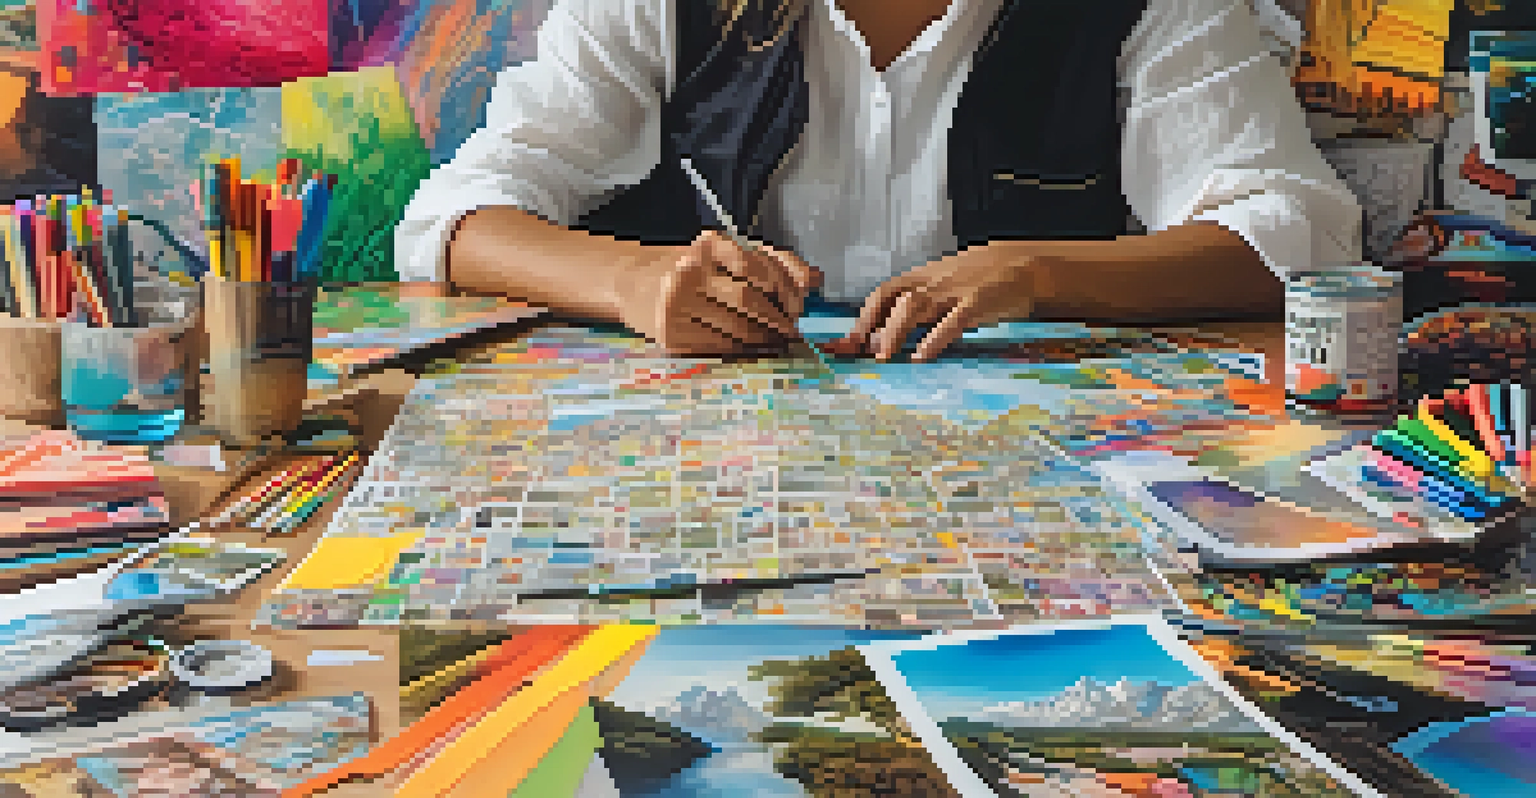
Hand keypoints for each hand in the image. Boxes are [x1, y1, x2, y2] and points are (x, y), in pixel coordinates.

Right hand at [624, 230, 821, 355]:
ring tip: (776, 339)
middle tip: (791, 327)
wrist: (634, 284)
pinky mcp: (671, 334)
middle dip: (778, 318)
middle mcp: (690, 271)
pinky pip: (719, 345)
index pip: (757, 266)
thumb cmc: (693, 269)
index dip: (785, 287)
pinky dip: (741, 348)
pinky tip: (750, 347)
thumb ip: (773, 262)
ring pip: (737, 328)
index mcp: (709, 245)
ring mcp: (677, 305)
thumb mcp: (728, 254)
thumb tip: (815, 279)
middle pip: (749, 300)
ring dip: (764, 337)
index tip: (798, 302)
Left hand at [832, 245, 1038, 361]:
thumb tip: (885, 336)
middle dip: (874, 326)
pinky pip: (952, 321)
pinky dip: (934, 338)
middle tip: (862, 352)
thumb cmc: (980, 279)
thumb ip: (919, 307)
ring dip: (896, 331)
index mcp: (923, 278)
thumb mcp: (945, 285)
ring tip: (884, 356)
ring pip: (916, 306)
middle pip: (895, 300)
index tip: (848, 342)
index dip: (863, 316)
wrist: (1023, 264)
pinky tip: (922, 356)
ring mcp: (955, 291)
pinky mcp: (977, 303)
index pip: (884, 293)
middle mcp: (933, 282)